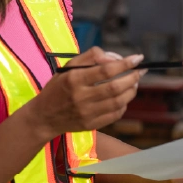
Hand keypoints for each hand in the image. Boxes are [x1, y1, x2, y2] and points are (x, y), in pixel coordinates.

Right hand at [25, 47, 144, 141]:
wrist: (43, 117)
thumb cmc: (58, 87)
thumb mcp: (68, 67)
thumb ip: (91, 57)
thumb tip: (114, 58)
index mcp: (74, 79)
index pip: (106, 70)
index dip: (125, 64)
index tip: (138, 58)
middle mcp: (81, 97)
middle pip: (115, 87)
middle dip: (133, 77)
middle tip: (140, 71)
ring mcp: (87, 113)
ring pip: (118, 102)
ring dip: (131, 91)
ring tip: (134, 83)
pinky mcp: (91, 124)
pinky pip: (115, 114)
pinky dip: (124, 104)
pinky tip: (124, 97)